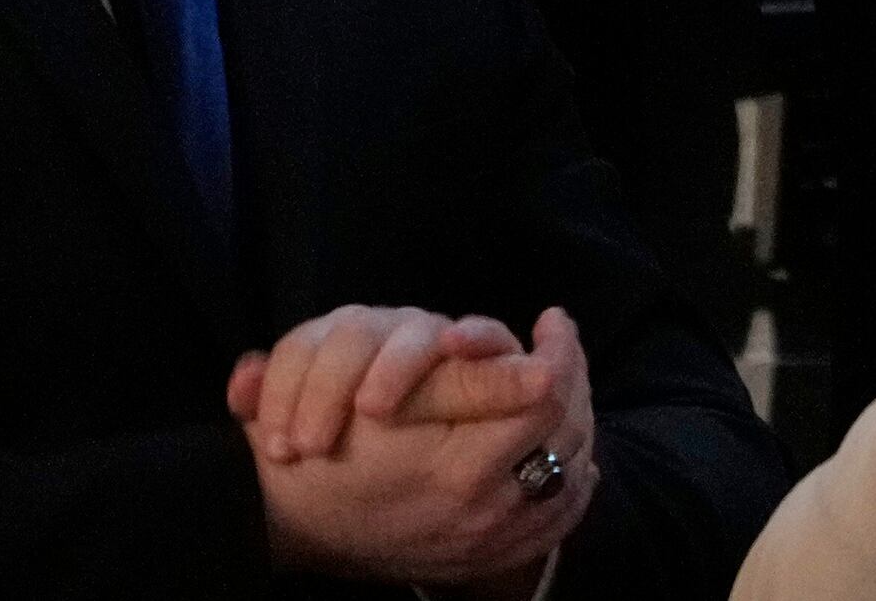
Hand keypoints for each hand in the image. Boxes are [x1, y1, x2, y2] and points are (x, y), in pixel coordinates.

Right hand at [228, 303, 591, 592]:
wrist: (299, 529)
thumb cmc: (329, 452)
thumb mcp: (372, 398)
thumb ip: (431, 373)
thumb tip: (460, 338)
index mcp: (453, 471)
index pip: (543, 400)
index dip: (558, 351)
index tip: (552, 319)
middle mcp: (480, 510)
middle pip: (566, 428)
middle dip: (572, 374)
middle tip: (559, 339)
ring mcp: (491, 539)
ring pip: (571, 464)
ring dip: (577, 416)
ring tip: (562, 377)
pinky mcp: (494, 556)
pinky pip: (562, 513)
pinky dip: (575, 474)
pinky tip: (567, 439)